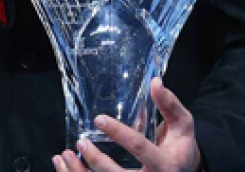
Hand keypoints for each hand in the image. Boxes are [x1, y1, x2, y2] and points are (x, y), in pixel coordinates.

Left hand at [53, 78, 201, 171]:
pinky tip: (62, 165)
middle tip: (81, 143)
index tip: (99, 119)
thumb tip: (155, 82)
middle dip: (97, 161)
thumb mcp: (182, 126)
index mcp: (166, 165)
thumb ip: (170, 105)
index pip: (139, 148)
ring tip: (64, 156)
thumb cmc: (179, 148)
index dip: (119, 133)